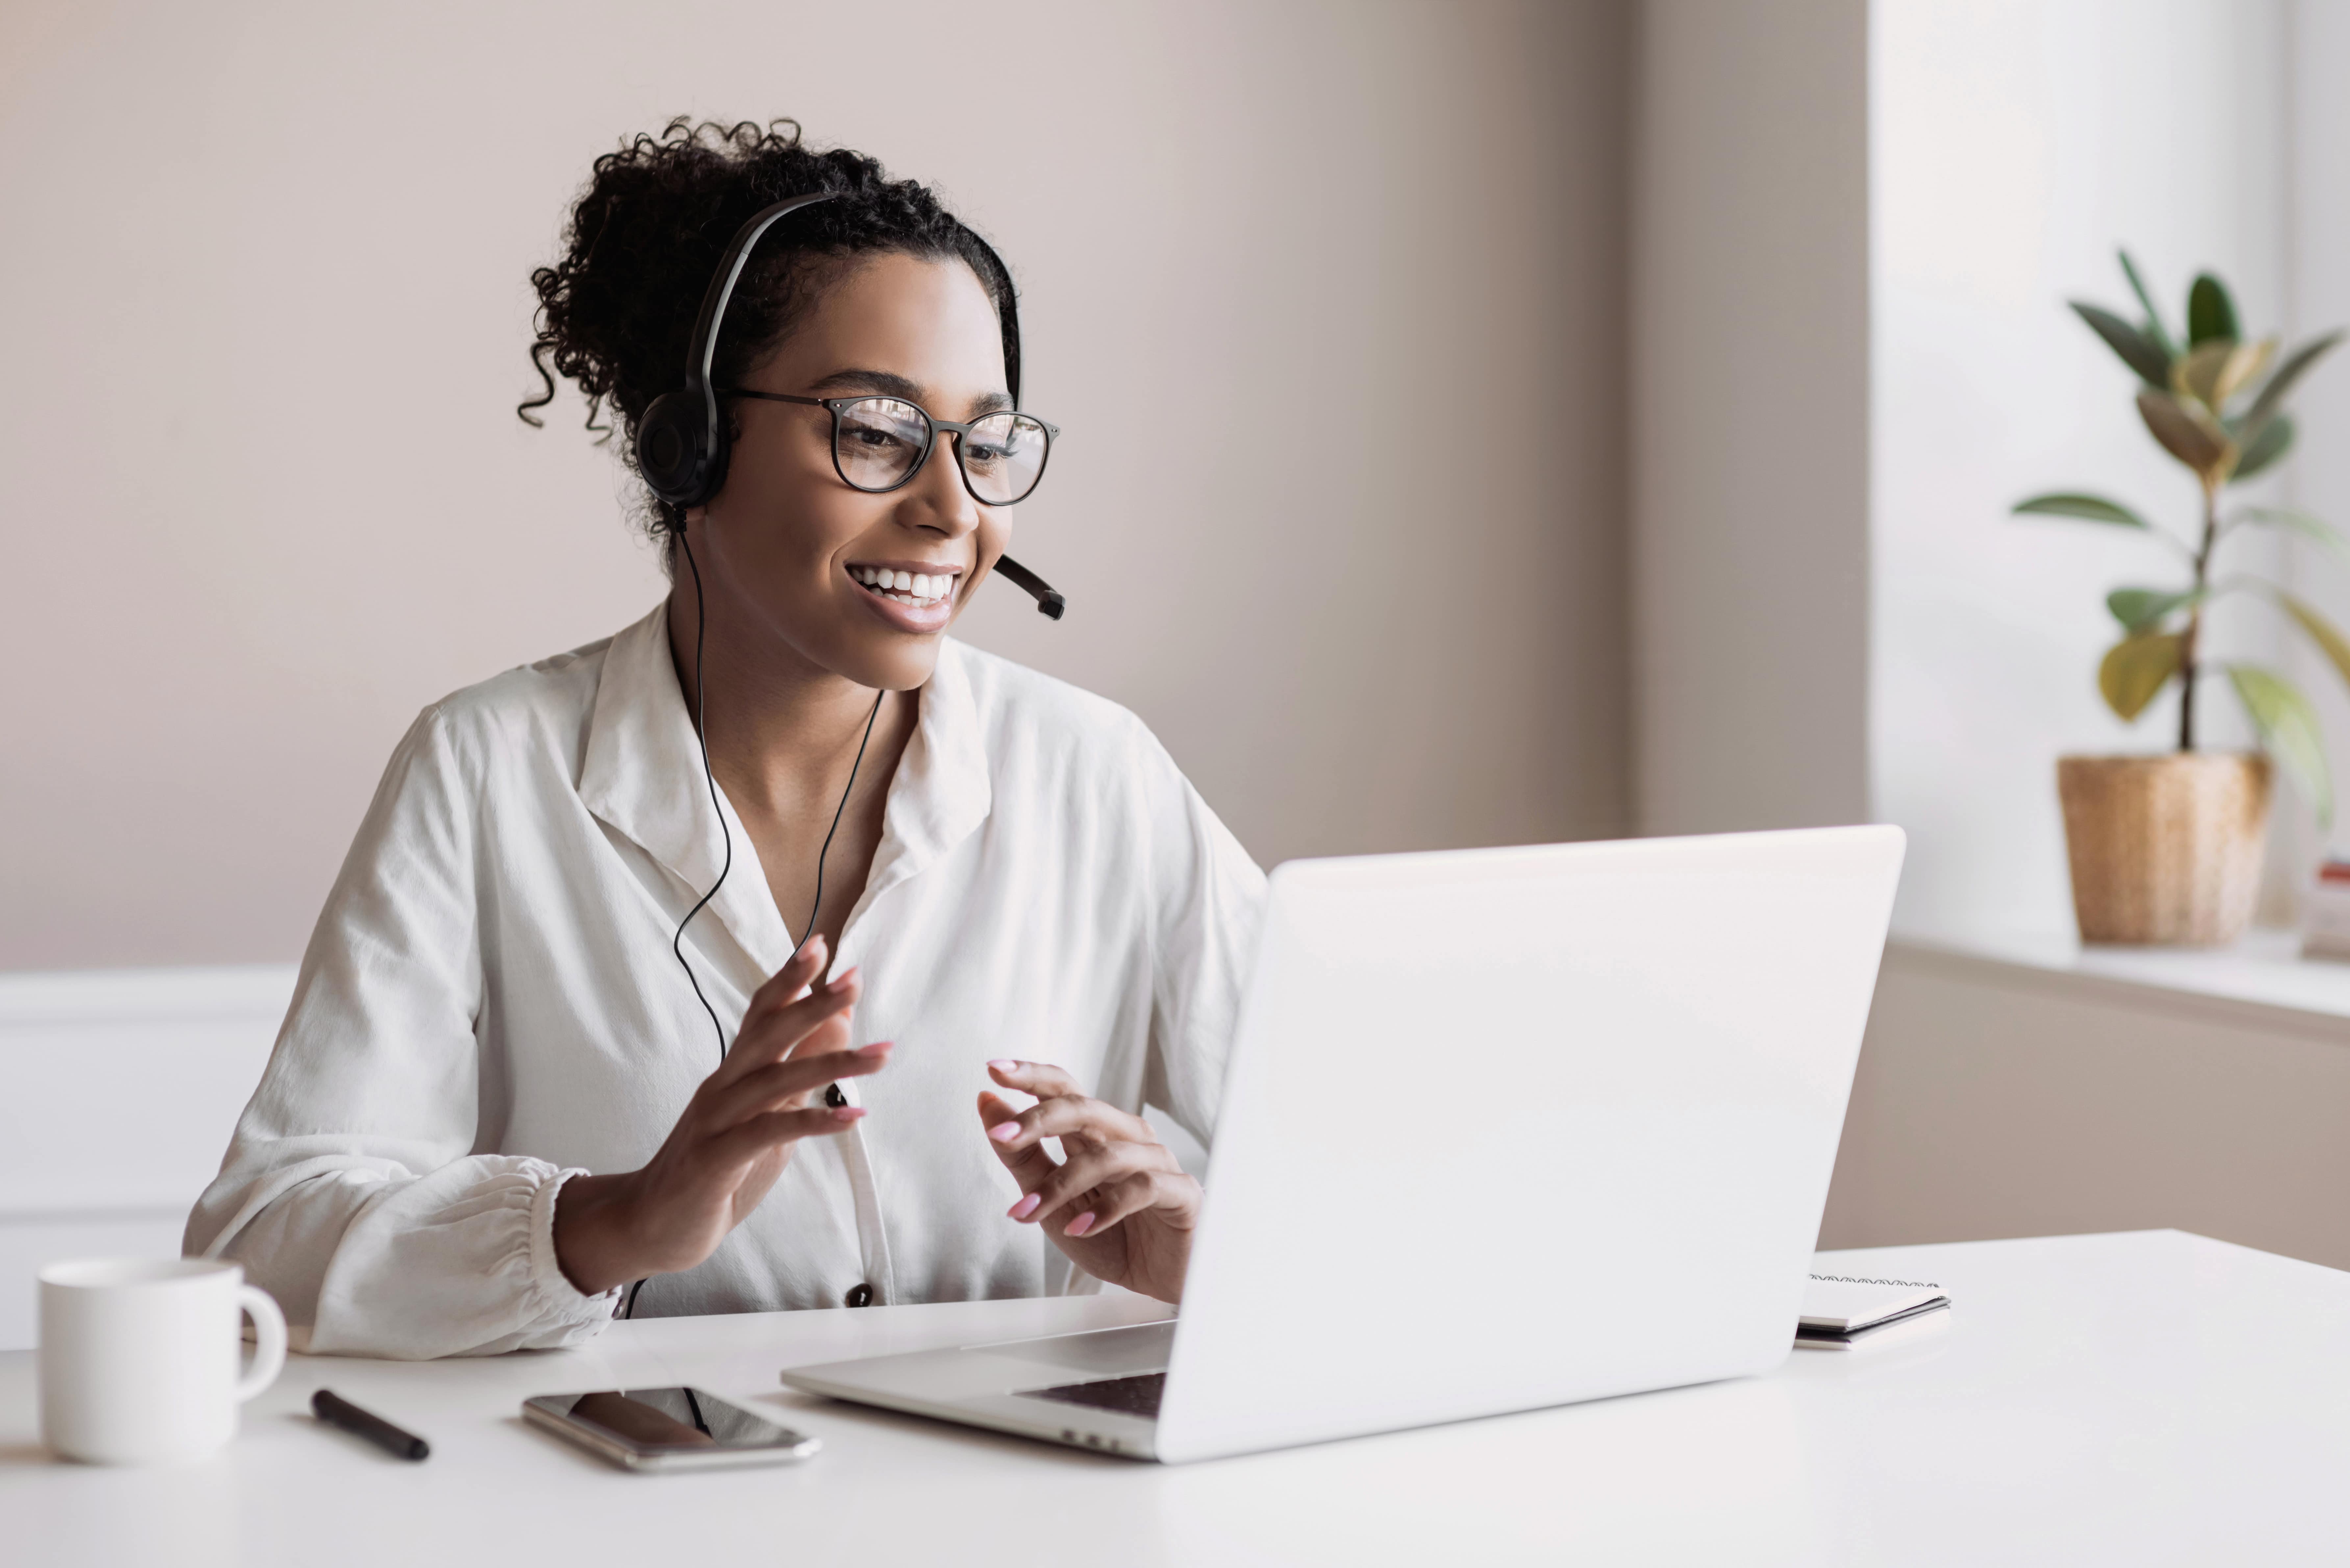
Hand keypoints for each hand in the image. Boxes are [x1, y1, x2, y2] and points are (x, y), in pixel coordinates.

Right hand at [554, 937, 889, 1295]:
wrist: (650, 1227)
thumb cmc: (713, 1170)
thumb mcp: (763, 1118)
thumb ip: (796, 1075)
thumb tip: (839, 1027)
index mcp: (732, 1075)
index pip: (761, 1016)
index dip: (790, 982)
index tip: (825, 948)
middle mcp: (722, 1088)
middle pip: (767, 1034)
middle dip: (811, 1004)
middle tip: (853, 978)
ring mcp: (715, 1123)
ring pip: (776, 1081)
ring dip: (832, 1064)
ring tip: (882, 1053)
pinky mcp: (714, 1161)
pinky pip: (768, 1133)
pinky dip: (812, 1121)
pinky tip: (853, 1115)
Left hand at [977, 1061, 1202, 1303]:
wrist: (1157, 1282)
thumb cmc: (1109, 1237)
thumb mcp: (1052, 1202)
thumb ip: (1022, 1156)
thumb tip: (987, 1102)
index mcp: (1096, 1133)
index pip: (1064, 1090)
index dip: (1031, 1076)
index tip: (993, 1069)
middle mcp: (1127, 1137)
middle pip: (1084, 1109)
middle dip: (1038, 1119)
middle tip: (1001, 1137)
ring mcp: (1157, 1161)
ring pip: (1106, 1154)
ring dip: (1060, 1184)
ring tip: (1028, 1211)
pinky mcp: (1181, 1191)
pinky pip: (1142, 1188)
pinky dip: (1105, 1209)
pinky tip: (1079, 1228)